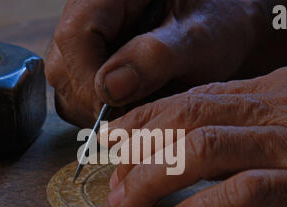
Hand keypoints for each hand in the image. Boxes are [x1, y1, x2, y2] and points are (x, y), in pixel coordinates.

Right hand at [45, 0, 266, 126]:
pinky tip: (132, 105)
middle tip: (136, 112)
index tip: (119, 107)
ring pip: (67, 87)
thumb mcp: (198, 38)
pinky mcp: (89, 65)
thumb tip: (108, 88)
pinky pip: (78, 97)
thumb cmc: (217, 26)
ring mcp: (86, 43)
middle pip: (64, 66)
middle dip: (95, 101)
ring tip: (140, 104)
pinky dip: (102, 111)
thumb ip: (156, 57)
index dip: (90, 80)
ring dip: (98, 110)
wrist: (223, 30)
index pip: (74, 37)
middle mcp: (88, 14)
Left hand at [105, 63, 286, 206]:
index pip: (193, 98)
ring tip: (131, 200)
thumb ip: (251, 118)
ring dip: (158, 176)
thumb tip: (191, 132)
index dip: (146, 118)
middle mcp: (285, 106)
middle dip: (141, 149)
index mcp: (276, 88)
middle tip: (113, 179)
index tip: (114, 139)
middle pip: (189, 119)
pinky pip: (251, 191)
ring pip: (207, 149)